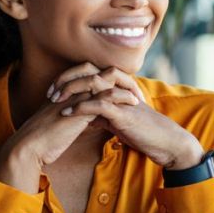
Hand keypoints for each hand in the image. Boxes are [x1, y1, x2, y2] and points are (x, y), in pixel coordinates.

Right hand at [0, 88, 138, 192]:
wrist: (29, 147)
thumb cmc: (41, 141)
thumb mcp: (59, 125)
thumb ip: (71, 118)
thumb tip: (84, 121)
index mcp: (64, 92)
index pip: (89, 77)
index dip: (106, 82)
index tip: (122, 91)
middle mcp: (70, 90)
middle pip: (98, 73)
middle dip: (118, 79)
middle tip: (134, 88)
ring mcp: (75, 97)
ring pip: (104, 81)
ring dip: (123, 87)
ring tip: (138, 95)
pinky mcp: (80, 109)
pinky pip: (105, 97)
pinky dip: (121, 98)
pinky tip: (133, 103)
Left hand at [50, 64, 203, 169]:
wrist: (164, 141)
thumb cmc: (143, 132)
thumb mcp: (118, 122)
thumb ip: (103, 116)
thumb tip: (87, 120)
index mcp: (116, 87)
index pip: (89, 72)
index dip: (69, 77)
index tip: (53, 90)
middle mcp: (118, 87)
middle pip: (87, 70)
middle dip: (66, 79)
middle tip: (50, 92)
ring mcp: (121, 97)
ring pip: (92, 82)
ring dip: (70, 90)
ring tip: (54, 100)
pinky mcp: (123, 112)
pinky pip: (99, 104)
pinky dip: (81, 107)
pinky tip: (68, 114)